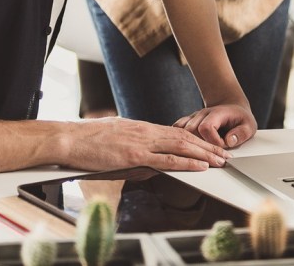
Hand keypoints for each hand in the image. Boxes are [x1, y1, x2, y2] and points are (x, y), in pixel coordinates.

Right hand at [63, 117, 229, 172]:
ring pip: (181, 146)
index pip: (175, 132)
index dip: (195, 139)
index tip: (209, 145)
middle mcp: (145, 131)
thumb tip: (148, 162)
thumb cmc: (86, 142)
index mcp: (140, 127)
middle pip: (184, 137)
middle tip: (224, 152)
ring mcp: (141, 142)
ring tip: (220, 159)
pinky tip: (200, 165)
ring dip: (204, 153)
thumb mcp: (116, 139)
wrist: (68, 139)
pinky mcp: (134, 155)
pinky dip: (187, 161)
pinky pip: (166, 159)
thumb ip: (134, 148)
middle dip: (207, 145)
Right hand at [174, 103, 256, 148]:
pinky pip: (177, 129)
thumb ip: (241, 133)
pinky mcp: (188, 122)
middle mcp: (202, 114)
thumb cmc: (240, 119)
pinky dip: (180, 139)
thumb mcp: (249, 125)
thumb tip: (230, 141)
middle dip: (200, 146)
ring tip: (201, 154)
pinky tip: (187, 149)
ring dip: (190, 144)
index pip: (206, 127)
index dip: (213, 142)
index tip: (223, 148)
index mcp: (217, 113)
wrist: (232, 108)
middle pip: (191, 130)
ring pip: (182, 131)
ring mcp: (194, 117)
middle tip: (212, 157)